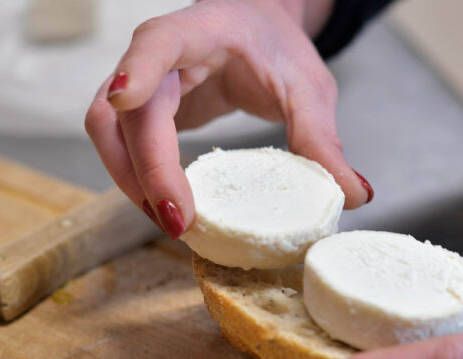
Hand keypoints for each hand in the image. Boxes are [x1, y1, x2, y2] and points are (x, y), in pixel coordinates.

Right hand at [85, 0, 369, 238]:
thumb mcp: (309, 87)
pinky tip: (167, 209)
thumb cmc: (277, 47)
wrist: (256, 30)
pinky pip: (122, 146)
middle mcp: (161, 54)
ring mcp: (143, 82)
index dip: (137, 69)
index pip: (157, 42)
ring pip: (108, 132)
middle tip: (180, 220)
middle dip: (146, 169)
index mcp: (203, 30)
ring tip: (172, 224)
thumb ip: (324, 140)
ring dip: (131, 182)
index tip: (127, 98)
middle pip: (125, 110)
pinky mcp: (144, 110)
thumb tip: (354, 195)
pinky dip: (138, 181)